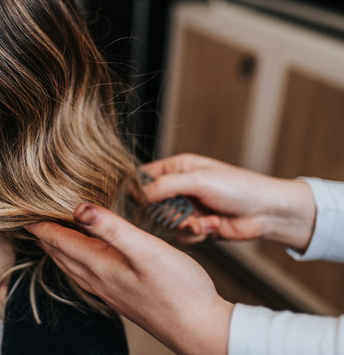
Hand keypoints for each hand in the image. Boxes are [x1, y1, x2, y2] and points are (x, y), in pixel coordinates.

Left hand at [27, 204, 233, 354]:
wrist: (199, 329)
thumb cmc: (179, 290)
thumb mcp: (146, 250)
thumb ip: (112, 228)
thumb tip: (79, 208)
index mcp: (99, 264)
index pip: (58, 239)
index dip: (39, 223)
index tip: (20, 208)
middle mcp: (97, 279)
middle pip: (58, 252)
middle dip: (42, 234)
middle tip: (28, 216)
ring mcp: (107, 290)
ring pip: (70, 265)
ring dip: (56, 247)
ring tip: (47, 234)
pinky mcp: (119, 296)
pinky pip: (84, 274)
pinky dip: (74, 259)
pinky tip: (82, 257)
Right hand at [142, 154, 315, 250]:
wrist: (268, 212)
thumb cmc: (239, 187)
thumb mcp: (198, 180)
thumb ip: (165, 186)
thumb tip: (138, 194)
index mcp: (177, 169)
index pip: (144, 177)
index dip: (137, 190)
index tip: (135, 202)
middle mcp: (179, 188)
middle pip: (152, 204)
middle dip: (167, 213)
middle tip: (180, 214)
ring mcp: (188, 209)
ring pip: (167, 223)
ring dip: (185, 225)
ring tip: (204, 222)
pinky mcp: (197, 227)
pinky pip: (181, 236)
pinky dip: (196, 234)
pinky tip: (213, 226)